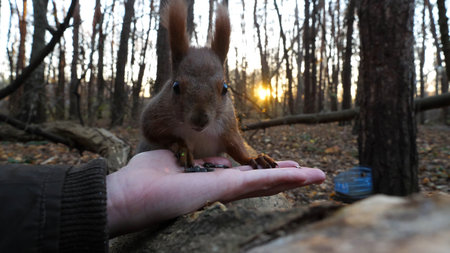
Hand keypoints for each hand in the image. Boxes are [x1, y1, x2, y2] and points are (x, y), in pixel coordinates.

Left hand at [106, 150, 324, 236]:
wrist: (131, 193)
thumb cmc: (148, 176)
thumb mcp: (178, 157)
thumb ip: (196, 157)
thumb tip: (208, 155)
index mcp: (212, 179)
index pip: (246, 176)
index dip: (267, 172)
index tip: (283, 167)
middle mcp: (223, 187)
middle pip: (262, 183)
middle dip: (287, 179)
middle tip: (310, 175)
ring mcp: (226, 190)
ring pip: (267, 185)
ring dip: (293, 181)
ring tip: (317, 176)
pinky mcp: (224, 188)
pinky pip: (259, 183)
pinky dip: (283, 180)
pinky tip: (303, 176)